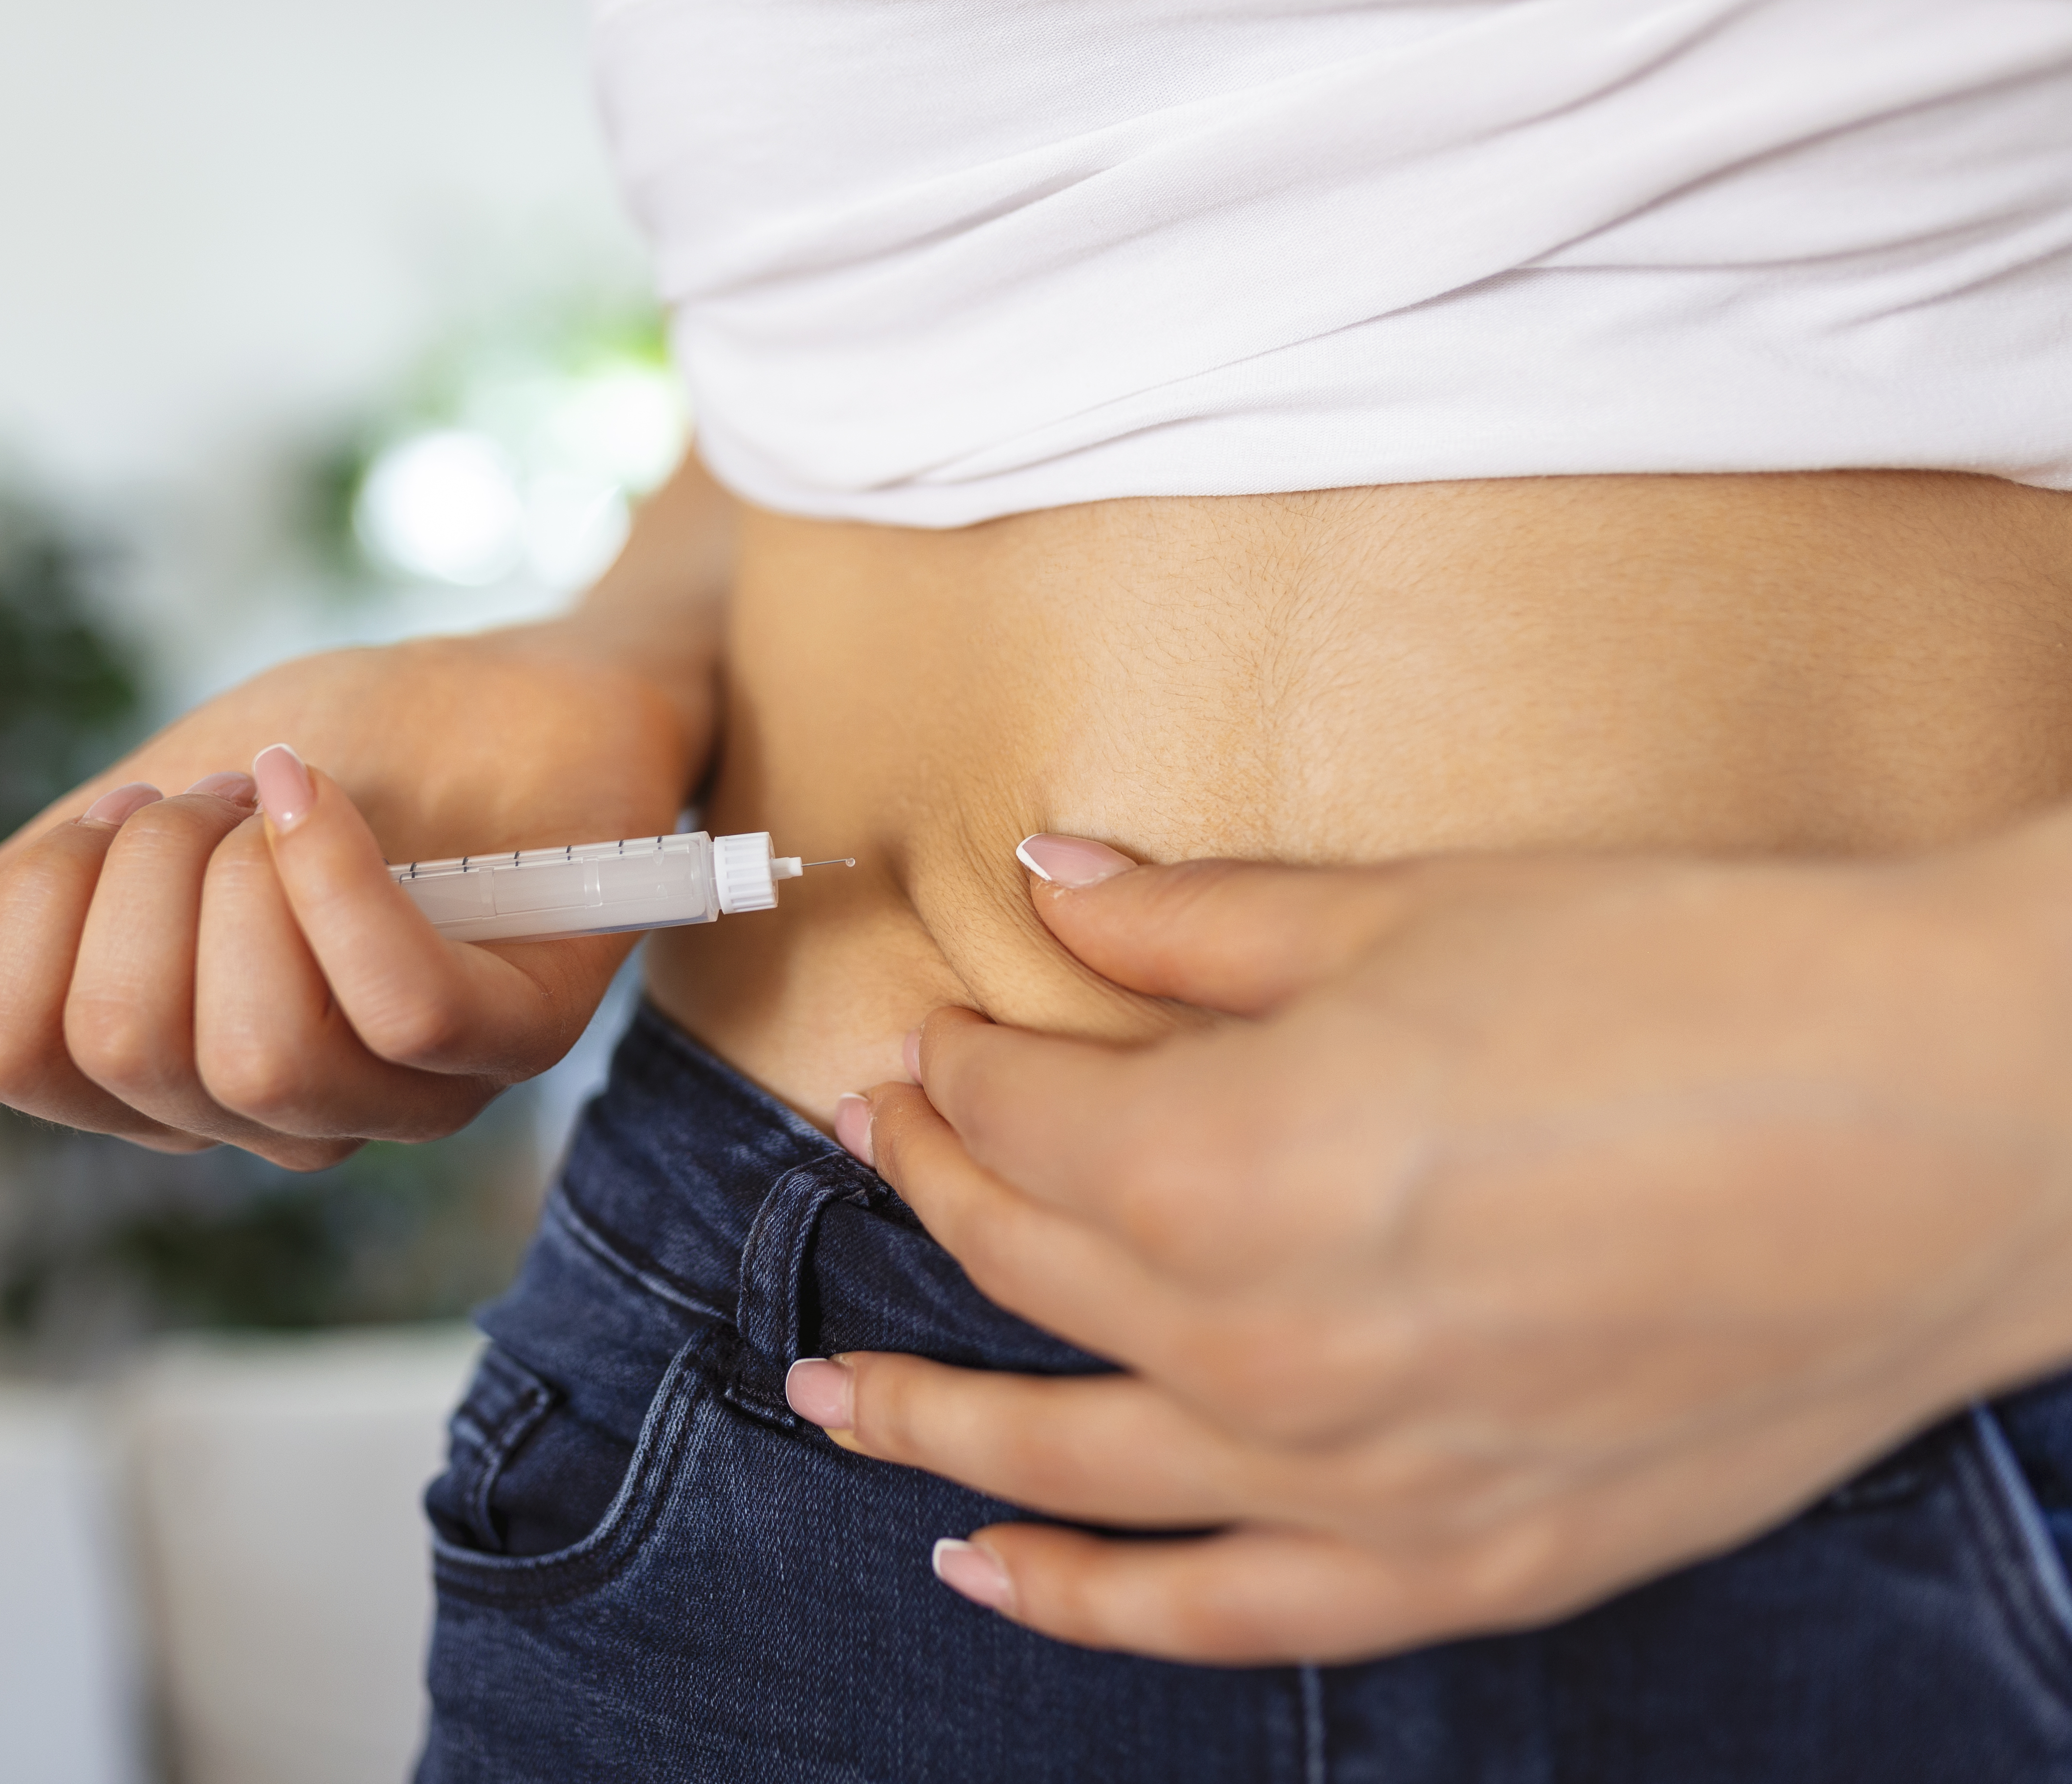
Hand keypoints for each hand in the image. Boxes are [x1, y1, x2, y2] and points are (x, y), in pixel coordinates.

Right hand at [0, 622, 705, 1166]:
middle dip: (136, 874)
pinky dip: (334, 880)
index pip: (18, 1061)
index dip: (24, 919)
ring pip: (249, 1051)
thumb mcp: (135, 821)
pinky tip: (324, 798)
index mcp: (172, 1072)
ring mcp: (406, 1094)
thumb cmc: (349, 753)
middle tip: (211, 799)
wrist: (523, 682)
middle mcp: (283, 1115)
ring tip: (286, 798)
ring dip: (239, 874)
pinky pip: (391, 1012)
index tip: (96, 827)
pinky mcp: (517, 1038)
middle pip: (122, 1049)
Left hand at [789, 820, 2071, 1662]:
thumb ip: (1200, 925)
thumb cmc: (1696, 987)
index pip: (1018, 1111)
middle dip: (930, 1186)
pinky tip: (989, 1570)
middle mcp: (1256, 1340)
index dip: (960, 1058)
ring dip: (928, 1421)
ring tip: (829, 1398)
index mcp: (1224, 1161)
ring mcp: (1353, 1475)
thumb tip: (1055, 882)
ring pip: (1067, 1457)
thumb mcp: (1413, 915)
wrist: (1953, 1125)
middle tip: (877, 1140)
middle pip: (1022, 1262)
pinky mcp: (1461, 1562)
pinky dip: (1085, 1599)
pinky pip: (1216, 1611)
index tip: (938, 1031)